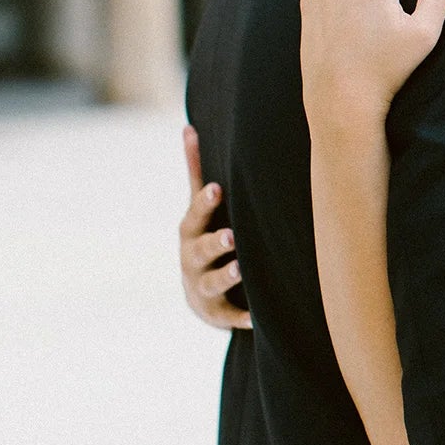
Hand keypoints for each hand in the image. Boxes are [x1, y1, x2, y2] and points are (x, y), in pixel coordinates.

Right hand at [180, 125, 248, 330]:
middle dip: (215, 241)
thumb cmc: (206, 239)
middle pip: (201, 249)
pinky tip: (256, 318)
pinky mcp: (216, 313)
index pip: (196, 214)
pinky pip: (229, 316)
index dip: (204, 203)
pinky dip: (242, 317)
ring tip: (240, 268)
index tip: (216, 188)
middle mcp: (192, 258)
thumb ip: (196, 172)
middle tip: (231, 235)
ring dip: (226, 274)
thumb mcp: (199, 210)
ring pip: (212, 281)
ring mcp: (201, 286)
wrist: (201, 297)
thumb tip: (188, 127)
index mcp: (191, 231)